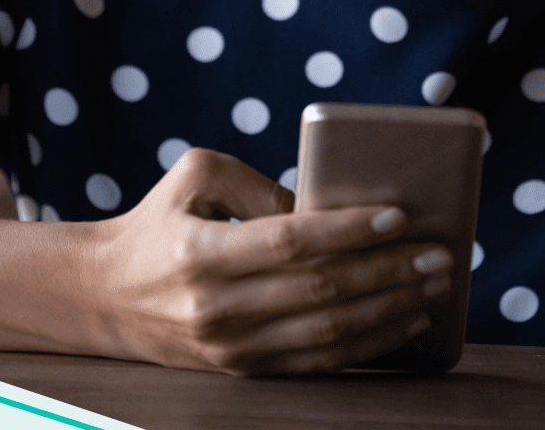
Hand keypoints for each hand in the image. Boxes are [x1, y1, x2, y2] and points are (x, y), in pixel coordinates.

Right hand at [76, 148, 452, 375]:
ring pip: (327, 332)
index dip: (348, 229)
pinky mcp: (242, 369)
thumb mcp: (194, 175)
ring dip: (390, 310)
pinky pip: (318, 362)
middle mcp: (216, 306)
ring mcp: (230, 346)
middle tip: (440, 254)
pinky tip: (404, 321)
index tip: (399, 216)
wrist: (104, 296)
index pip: (290, 241)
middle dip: (389, 272)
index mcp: (201, 252)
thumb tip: (322, 206)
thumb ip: (257, 182)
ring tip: (433, 286)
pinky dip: (368, 344)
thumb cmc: (160, 221)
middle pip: (320, 291)